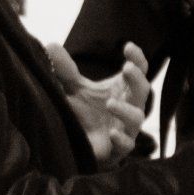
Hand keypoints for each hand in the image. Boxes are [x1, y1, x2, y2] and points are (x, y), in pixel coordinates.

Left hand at [48, 40, 148, 165]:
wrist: (79, 145)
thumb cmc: (84, 112)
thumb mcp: (73, 89)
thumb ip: (65, 70)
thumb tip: (50, 45)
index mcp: (123, 90)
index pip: (138, 71)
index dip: (137, 59)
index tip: (128, 47)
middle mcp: (129, 107)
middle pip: (142, 91)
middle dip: (137, 79)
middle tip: (127, 68)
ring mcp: (126, 129)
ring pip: (137, 118)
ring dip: (126, 110)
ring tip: (110, 103)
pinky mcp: (117, 150)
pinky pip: (127, 145)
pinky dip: (122, 139)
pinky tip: (113, 133)